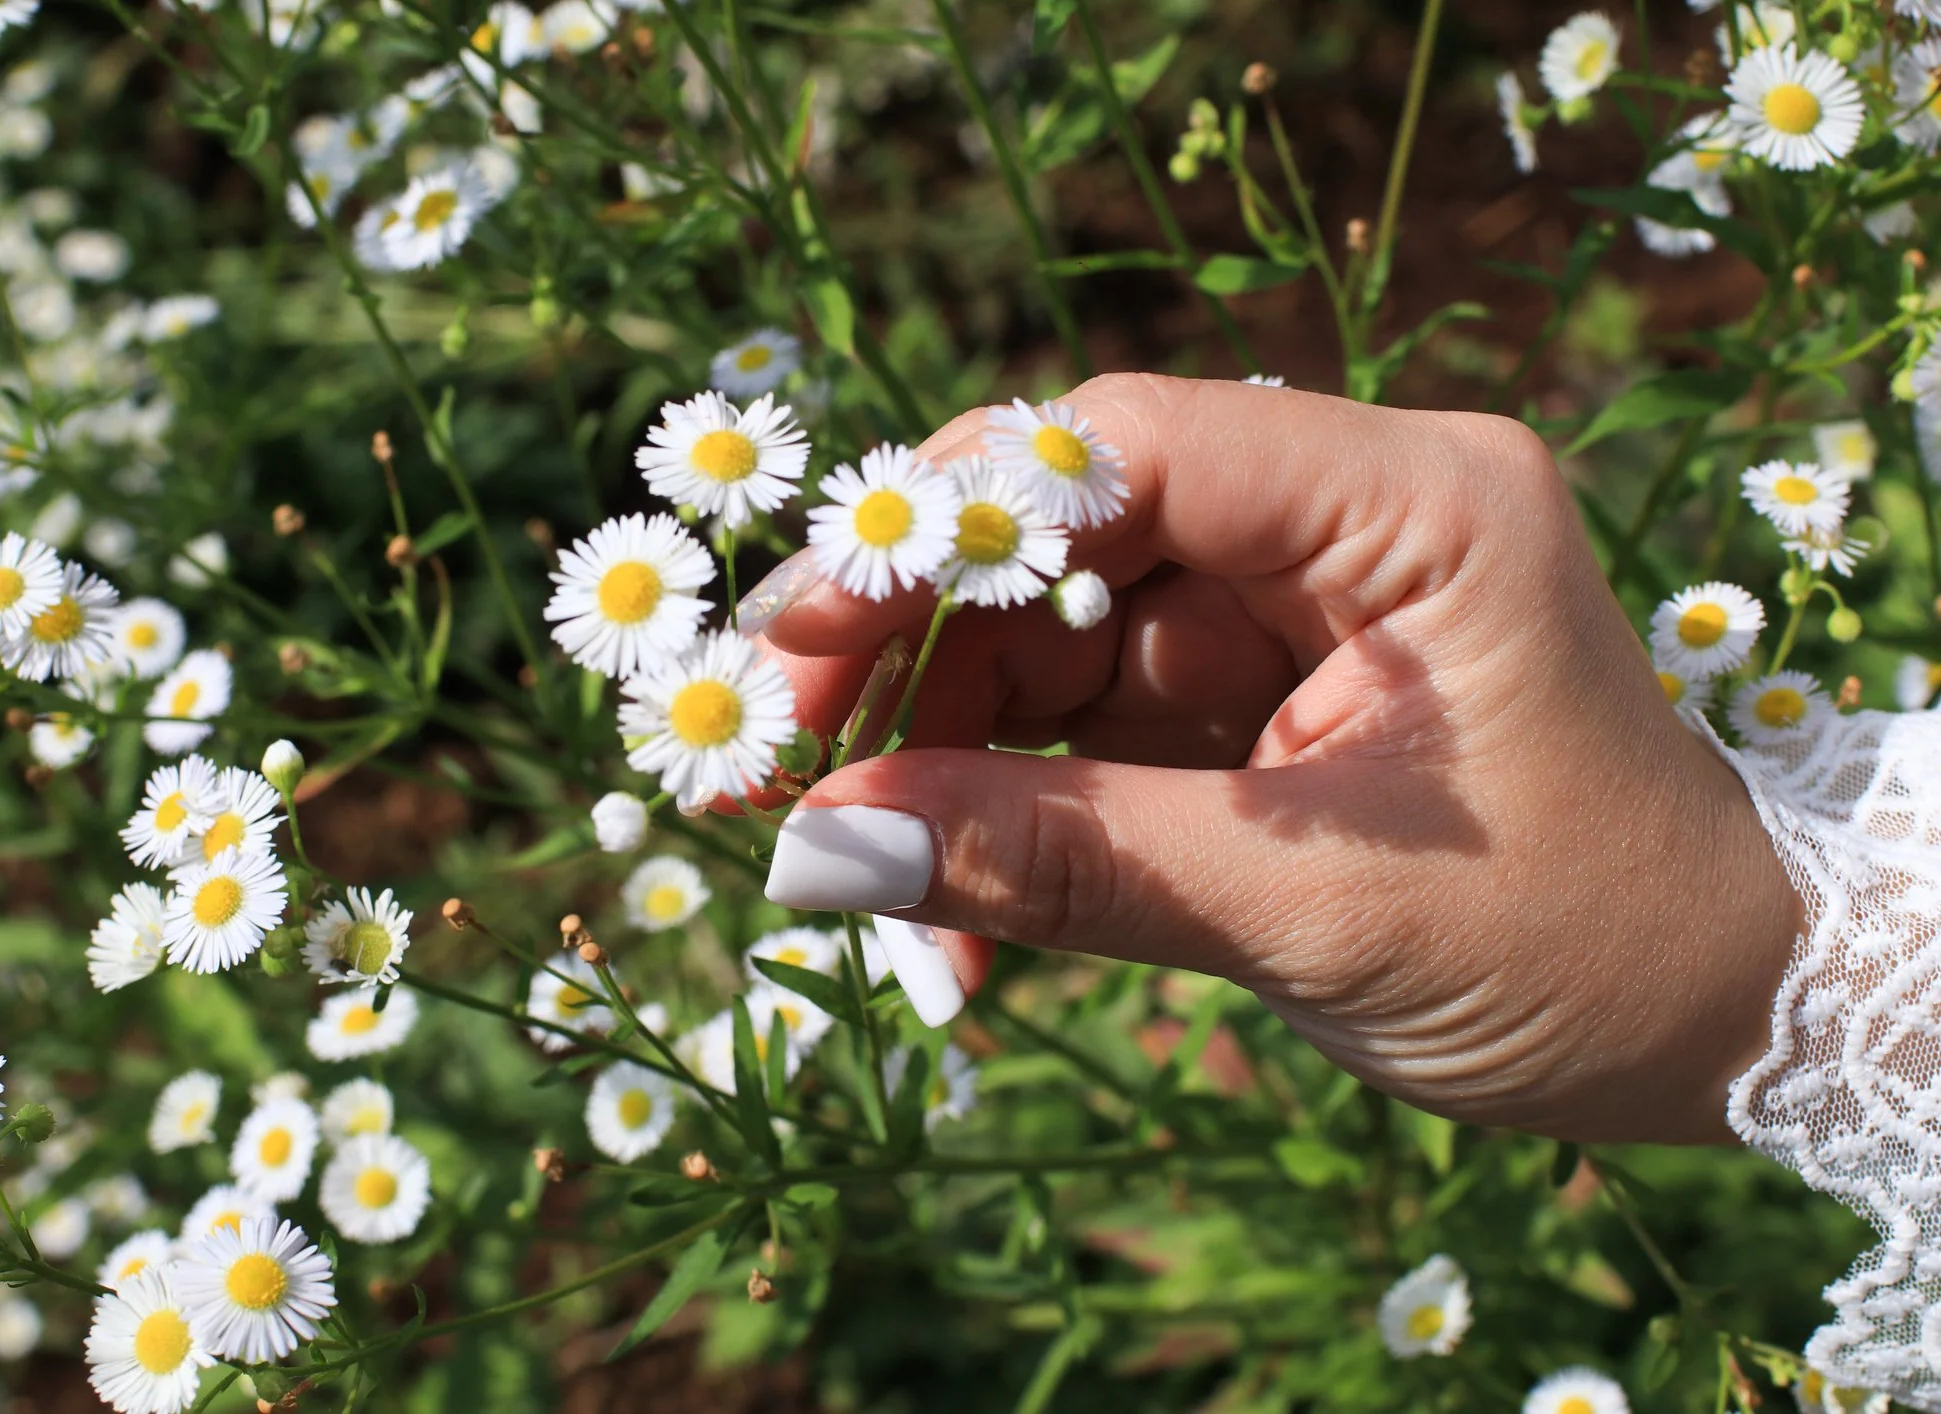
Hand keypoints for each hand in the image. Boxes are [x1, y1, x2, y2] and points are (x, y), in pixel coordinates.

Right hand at [743, 373, 1801, 1145]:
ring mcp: (1292, 606)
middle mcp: (1345, 522)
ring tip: (836, 867)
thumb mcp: (1313, 910)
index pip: (1143, 446)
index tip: (803, 628)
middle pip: (1067, 534)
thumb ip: (1064, 861)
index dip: (955, 526)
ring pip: (1051, 633)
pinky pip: (1083, 721)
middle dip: (912, 650)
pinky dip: (1004, 804)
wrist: (1707, 1025)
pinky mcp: (1253, 693)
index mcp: (1418, 506)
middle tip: (757, 754)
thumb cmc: (1579, 948)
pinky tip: (940, 905)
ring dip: (938, 749)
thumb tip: (819, 850)